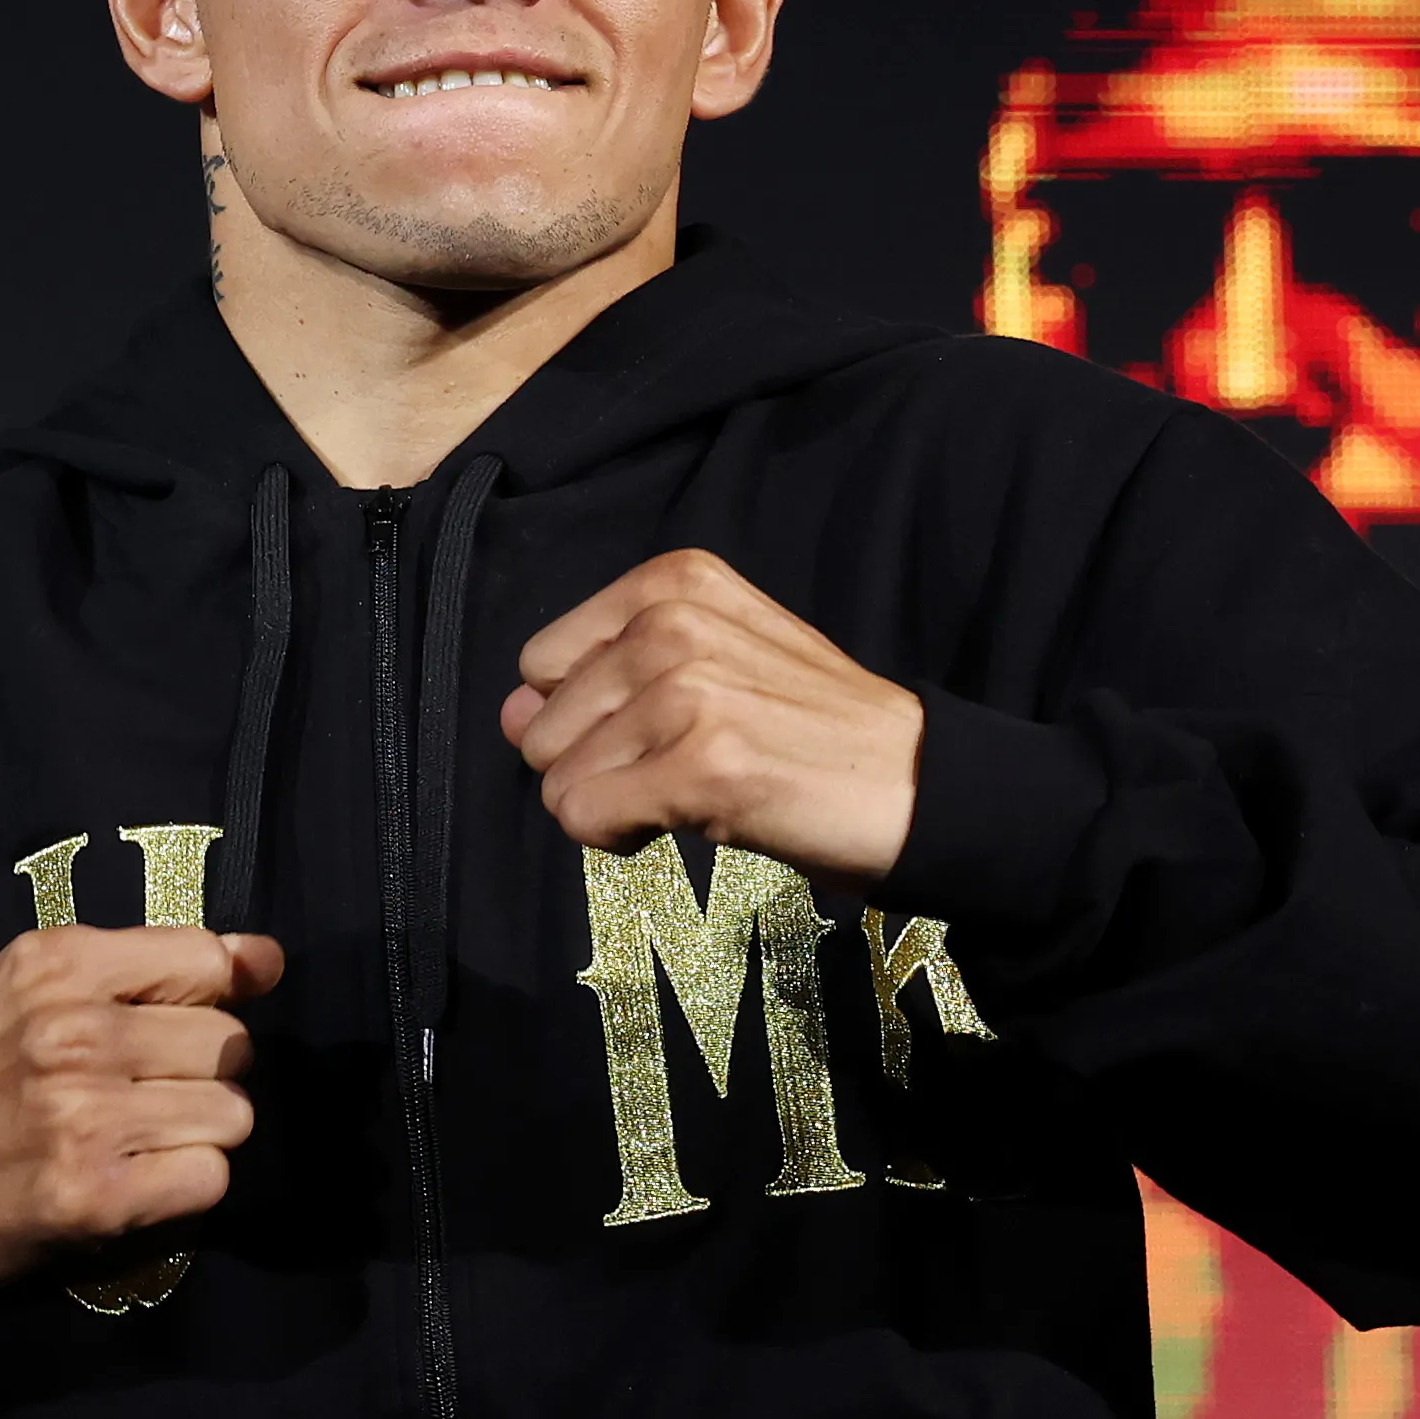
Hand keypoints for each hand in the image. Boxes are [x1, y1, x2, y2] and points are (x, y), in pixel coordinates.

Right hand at [0, 925, 287, 1287]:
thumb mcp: (34, 993)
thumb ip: (148, 967)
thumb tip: (266, 959)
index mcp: (57, 965)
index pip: (206, 960)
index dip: (215, 995)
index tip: (188, 1018)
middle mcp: (73, 1032)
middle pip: (229, 1043)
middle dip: (203, 1074)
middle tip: (143, 1095)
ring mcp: (83, 1114)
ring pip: (231, 1114)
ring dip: (198, 1135)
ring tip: (137, 1139)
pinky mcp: (93, 1192)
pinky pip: (209, 1178)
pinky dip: (183, 1187)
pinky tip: (133, 1181)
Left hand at [501, 550, 922, 880]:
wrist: (913, 781)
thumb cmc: (809, 728)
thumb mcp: (712, 663)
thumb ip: (603, 676)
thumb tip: (506, 713)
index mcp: (674, 581)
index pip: (543, 662)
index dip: (585, 714)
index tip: (658, 728)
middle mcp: (673, 622)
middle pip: (541, 725)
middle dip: (594, 767)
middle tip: (682, 766)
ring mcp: (686, 691)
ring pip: (559, 778)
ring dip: (615, 806)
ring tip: (696, 790)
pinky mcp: (700, 764)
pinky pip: (585, 817)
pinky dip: (620, 836)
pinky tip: (688, 819)